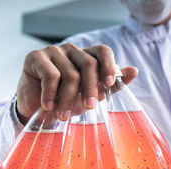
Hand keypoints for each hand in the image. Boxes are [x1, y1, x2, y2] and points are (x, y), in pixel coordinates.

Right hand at [16, 43, 138, 123]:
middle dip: (90, 89)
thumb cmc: (67, 100)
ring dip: (69, 99)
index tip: (109, 84)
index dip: (109, 66)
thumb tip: (134, 71)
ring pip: (71, 74)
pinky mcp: (36, 57)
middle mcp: (72, 50)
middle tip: (88, 108)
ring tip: (64, 115)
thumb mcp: (92, 94)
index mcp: (87, 56)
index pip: (103, 51)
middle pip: (89, 64)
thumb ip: (112, 84)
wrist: (36, 109)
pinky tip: (49, 106)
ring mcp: (54, 51)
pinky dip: (51, 95)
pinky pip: (51, 76)